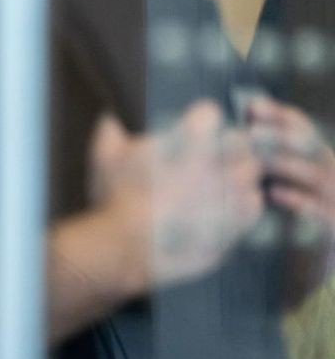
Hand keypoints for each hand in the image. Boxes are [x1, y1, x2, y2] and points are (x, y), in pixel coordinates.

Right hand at [88, 100, 263, 291]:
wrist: (129, 246)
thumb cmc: (116, 197)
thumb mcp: (104, 158)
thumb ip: (111, 133)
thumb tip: (110, 120)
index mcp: (190, 138)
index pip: (210, 113)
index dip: (199, 119)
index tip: (191, 127)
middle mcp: (219, 161)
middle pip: (242, 143)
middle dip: (229, 147)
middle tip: (211, 156)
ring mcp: (231, 194)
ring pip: (252, 175)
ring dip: (238, 176)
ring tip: (220, 184)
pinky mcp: (235, 222)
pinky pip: (254, 207)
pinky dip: (242, 206)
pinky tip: (224, 208)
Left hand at [246, 96, 334, 248]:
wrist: (333, 266)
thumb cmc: (310, 215)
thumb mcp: (297, 183)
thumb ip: (277, 161)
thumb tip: (244, 134)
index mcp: (324, 160)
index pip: (305, 130)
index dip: (281, 115)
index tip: (252, 106)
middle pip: (312, 148)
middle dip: (283, 135)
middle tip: (251, 131)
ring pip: (317, 175)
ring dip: (287, 164)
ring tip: (258, 159)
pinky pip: (322, 210)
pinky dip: (300, 200)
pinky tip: (274, 194)